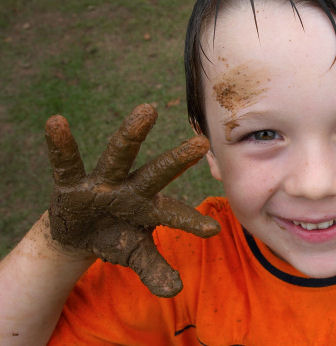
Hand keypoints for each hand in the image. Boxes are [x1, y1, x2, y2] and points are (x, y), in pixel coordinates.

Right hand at [45, 104, 219, 296]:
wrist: (80, 233)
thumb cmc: (118, 237)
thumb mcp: (136, 255)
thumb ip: (154, 269)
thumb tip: (175, 290)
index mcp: (150, 209)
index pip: (175, 214)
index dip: (191, 222)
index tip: (213, 231)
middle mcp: (131, 190)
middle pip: (156, 174)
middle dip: (176, 161)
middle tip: (201, 142)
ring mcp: (103, 184)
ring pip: (119, 156)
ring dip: (132, 135)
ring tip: (148, 111)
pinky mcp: (72, 184)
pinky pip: (66, 164)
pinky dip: (61, 147)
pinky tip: (56, 123)